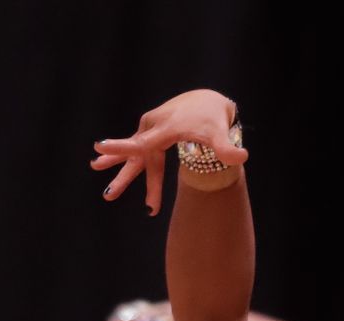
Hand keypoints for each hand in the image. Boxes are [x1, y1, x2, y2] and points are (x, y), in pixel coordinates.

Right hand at [91, 89, 245, 214]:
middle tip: (108, 195)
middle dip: (122, 176)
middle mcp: (153, 127)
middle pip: (136, 156)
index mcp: (166, 129)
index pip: (143, 143)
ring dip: (122, 174)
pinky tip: (107, 169)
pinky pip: (137, 152)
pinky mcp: (150, 133)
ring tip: (104, 188)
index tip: (101, 146)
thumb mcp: (220, 134)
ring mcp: (150, 130)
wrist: (207, 101)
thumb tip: (241, 157)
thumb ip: (227, 149)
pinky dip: (127, 163)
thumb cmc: (213, 119)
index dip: (123, 147)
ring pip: (136, 157)